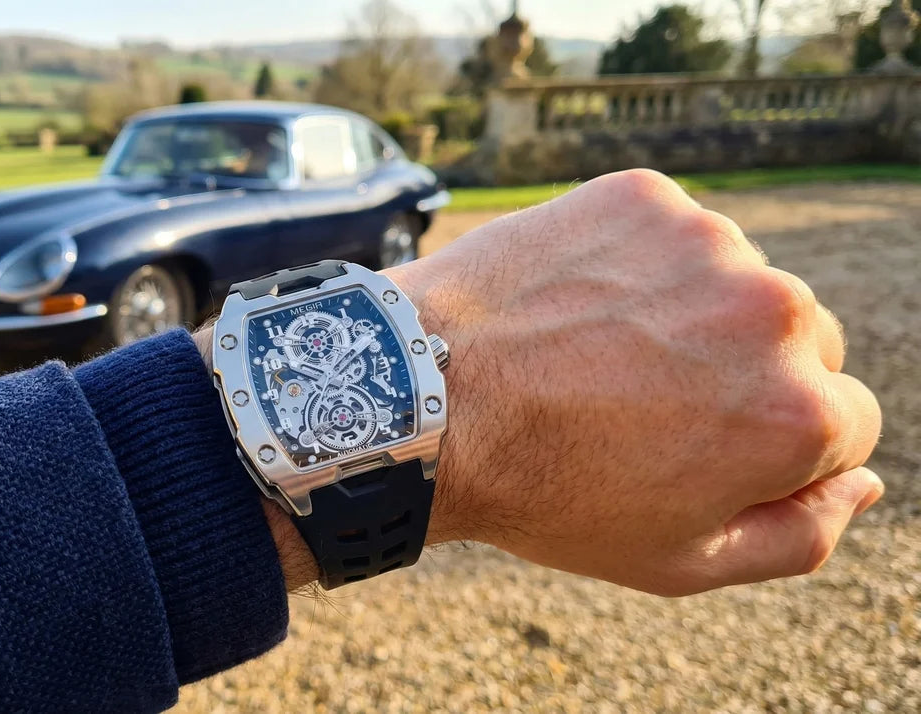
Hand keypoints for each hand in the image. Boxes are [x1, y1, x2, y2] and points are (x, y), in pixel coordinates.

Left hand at [378, 169, 882, 595]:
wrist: (424, 399)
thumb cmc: (546, 492)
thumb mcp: (678, 560)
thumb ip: (798, 534)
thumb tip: (864, 480)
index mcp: (801, 412)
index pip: (846, 422)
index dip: (769, 447)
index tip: (694, 448)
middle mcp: (777, 312)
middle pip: (801, 345)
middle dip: (741, 374)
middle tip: (641, 402)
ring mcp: (709, 243)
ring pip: (736, 282)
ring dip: (689, 311)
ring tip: (598, 352)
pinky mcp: (645, 196)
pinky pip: (671, 233)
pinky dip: (636, 263)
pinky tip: (577, 304)